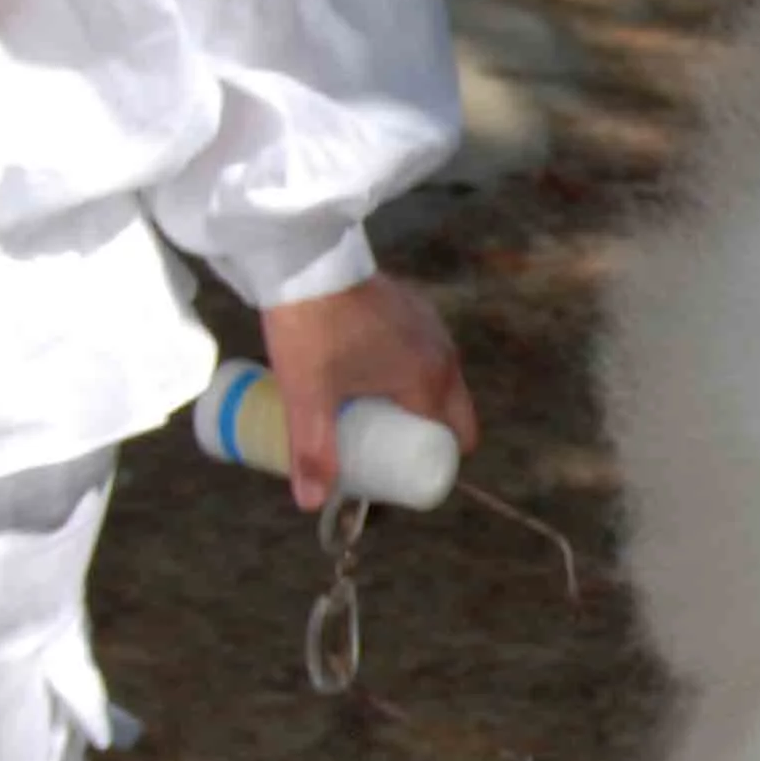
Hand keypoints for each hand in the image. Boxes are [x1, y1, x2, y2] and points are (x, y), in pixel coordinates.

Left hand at [258, 275, 478, 510]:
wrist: (302, 257)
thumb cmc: (311, 329)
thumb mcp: (308, 395)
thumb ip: (313, 450)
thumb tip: (310, 503)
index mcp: (430, 380)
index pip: (457, 436)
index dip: (431, 459)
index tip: (400, 468)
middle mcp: (443, 354)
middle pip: (452, 410)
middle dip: (425, 433)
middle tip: (384, 445)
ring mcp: (431, 325)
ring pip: (437, 378)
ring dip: (415, 399)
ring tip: (372, 410)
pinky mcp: (412, 305)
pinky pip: (421, 351)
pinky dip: (405, 369)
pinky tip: (370, 370)